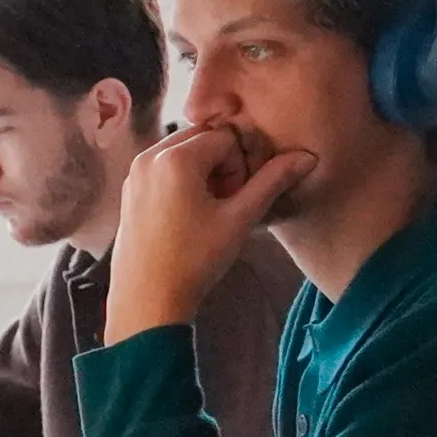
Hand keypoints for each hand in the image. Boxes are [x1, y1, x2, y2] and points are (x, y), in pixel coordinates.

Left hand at [104, 122, 312, 344]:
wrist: (146, 299)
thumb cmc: (195, 260)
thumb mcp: (239, 219)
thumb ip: (272, 182)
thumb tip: (307, 157)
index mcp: (175, 158)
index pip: (226, 137)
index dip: (241, 165)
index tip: (237, 197)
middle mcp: (149, 155)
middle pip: (202, 139)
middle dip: (221, 165)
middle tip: (225, 203)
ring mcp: (135, 171)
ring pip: (182, 152)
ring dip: (203, 172)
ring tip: (208, 211)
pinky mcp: (129, 188)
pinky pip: (163, 167)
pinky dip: (182, 180)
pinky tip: (188, 215)